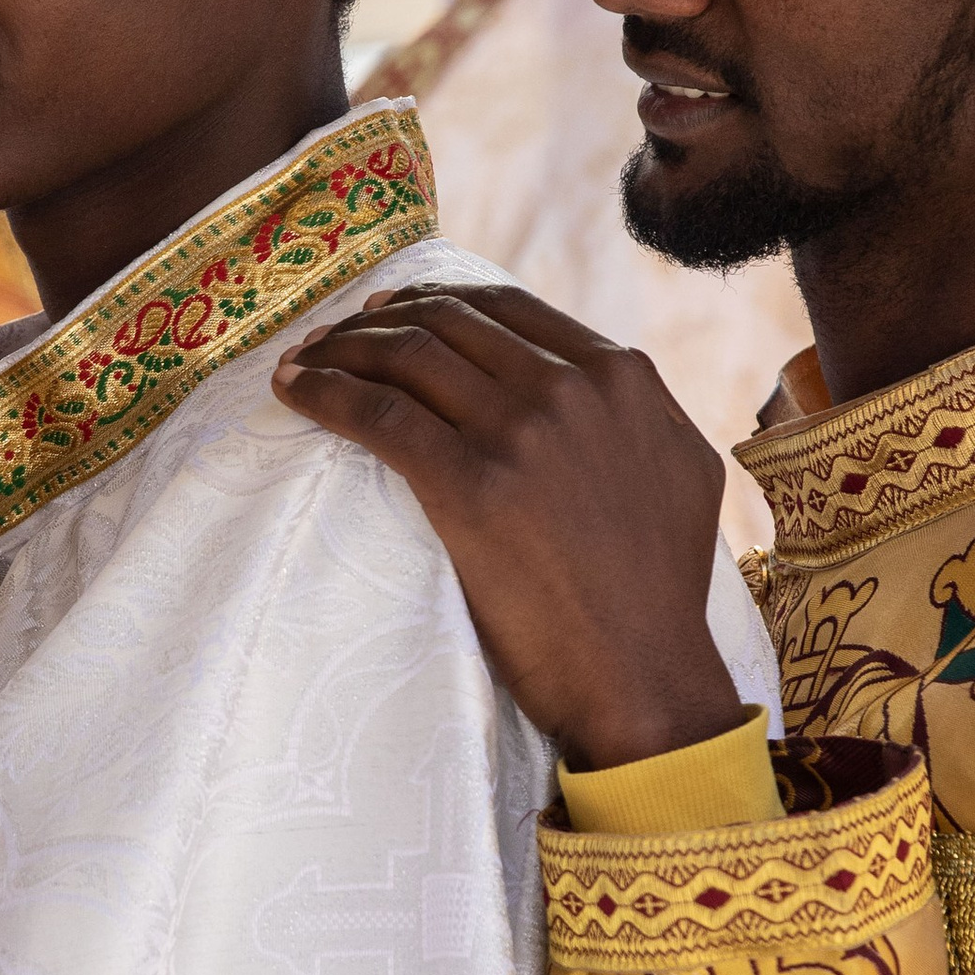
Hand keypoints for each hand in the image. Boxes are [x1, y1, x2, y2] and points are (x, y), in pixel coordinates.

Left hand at [272, 281, 745, 770]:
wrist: (644, 674)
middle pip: (448, 323)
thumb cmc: (660, 592)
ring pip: (407, 356)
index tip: (389, 311)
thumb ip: (636, 412)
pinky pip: (378, 414)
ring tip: (305, 361)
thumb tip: (600, 380)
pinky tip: (294, 391)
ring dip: (342, 350)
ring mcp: (521, 433)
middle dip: (377, 321)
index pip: (506, 307)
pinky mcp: (471, 486)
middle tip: (333, 336)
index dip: (435, 300)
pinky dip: (326, 393)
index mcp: (621, 376)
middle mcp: (572, 389)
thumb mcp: (680, 468)